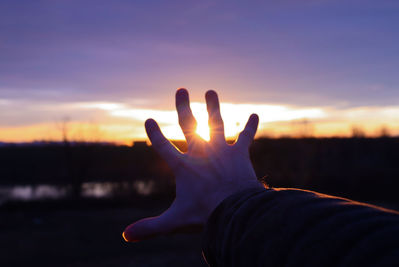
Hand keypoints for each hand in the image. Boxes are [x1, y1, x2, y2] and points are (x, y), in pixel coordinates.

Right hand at [123, 88, 262, 241]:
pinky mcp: (239, 154)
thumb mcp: (174, 221)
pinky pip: (245, 136)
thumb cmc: (205, 215)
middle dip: (183, 106)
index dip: (155, 133)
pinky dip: (250, 126)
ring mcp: (221, 150)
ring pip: (216, 123)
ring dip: (213, 107)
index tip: (149, 120)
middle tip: (181, 89)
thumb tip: (125, 237)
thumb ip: (150, 227)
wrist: (236, 211)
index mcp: (184, 166)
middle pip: (189, 124)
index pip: (163, 146)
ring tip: (210, 91)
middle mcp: (201, 153)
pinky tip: (255, 114)